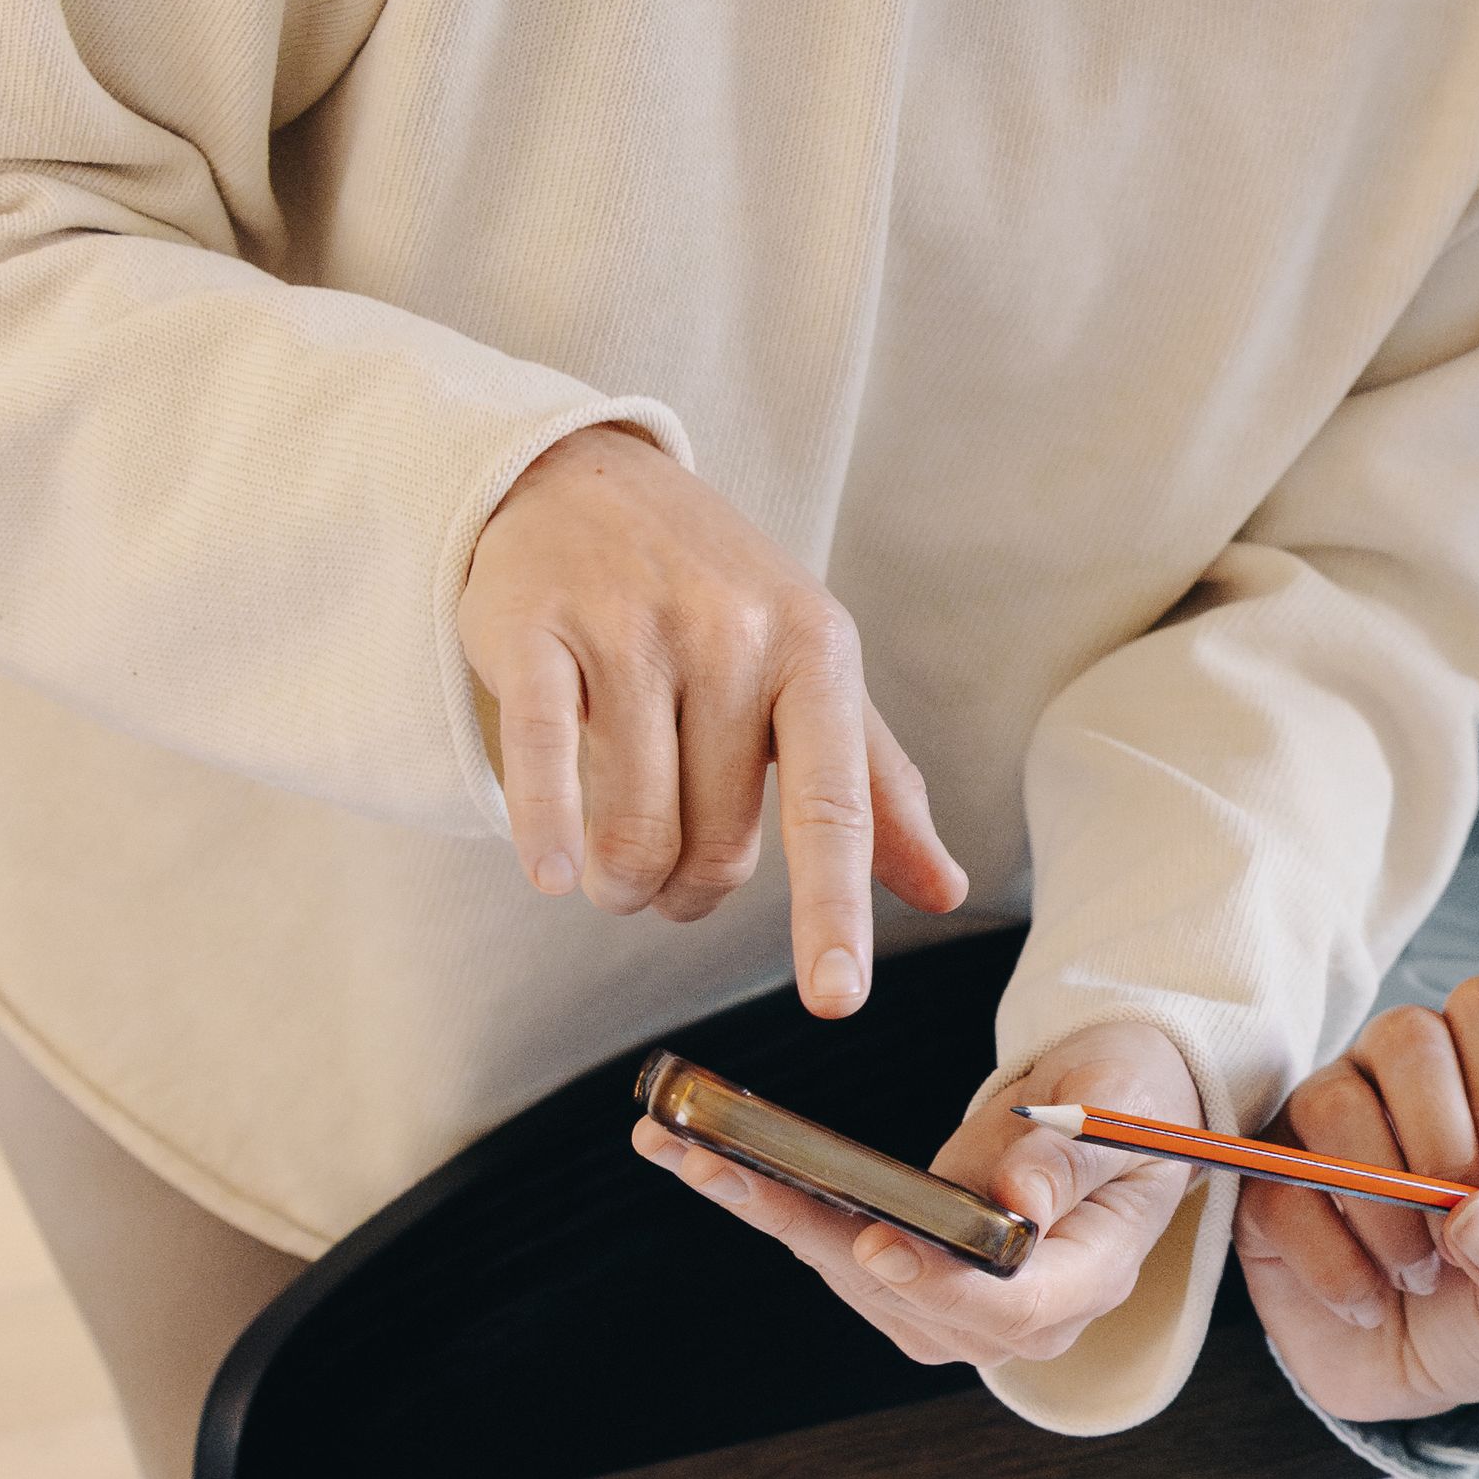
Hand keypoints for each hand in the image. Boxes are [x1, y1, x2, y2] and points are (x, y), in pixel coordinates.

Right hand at [457, 427, 969, 1008]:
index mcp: (815, 649)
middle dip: (688, 892)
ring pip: (632, 830)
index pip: (834, 804)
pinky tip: (553, 869)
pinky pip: (539, 768)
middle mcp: (730, 632)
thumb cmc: (714, 594)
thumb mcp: (811, 670)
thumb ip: (873, 785)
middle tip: (671, 874)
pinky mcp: (535, 629)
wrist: (583, 479)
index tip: (835, 999)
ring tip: (612, 865)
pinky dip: (547, 839)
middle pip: (717, 844)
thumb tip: (943, 890)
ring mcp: (630, 627)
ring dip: (620, 883)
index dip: (834, 910)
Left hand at [631, 1012, 1200, 1370]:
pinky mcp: (913, 1282)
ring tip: (687, 1147)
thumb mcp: (1127, 1104)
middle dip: (803, 1228)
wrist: (1114, 1109)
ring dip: (766, 1210)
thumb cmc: (1134, 1099)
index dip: (939, 1282)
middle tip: (720, 1163)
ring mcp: (959, 1309)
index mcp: (1090, 1275)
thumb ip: (1076, 1157)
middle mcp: (1020, 1315)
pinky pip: (838, 1253)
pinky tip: (711, 1162)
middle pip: (902, 1294)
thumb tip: (1017, 1200)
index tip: (877, 1243)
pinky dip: (775, 1204)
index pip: (1010, 1307)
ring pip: (851, 1276)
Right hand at [1233, 974, 1478, 1427]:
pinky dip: (1337, 1264)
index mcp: (1475, 1074)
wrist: (1408, 1377)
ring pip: (1335, 1107)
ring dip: (1387, 1210)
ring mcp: (1316, 1119)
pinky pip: (1282, 1191)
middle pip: (1407, 1038)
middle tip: (1460, 1235)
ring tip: (1417, 1275)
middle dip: (1444, 1145)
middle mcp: (1391, 1075)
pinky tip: (1368, 1301)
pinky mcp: (1262, 1181)